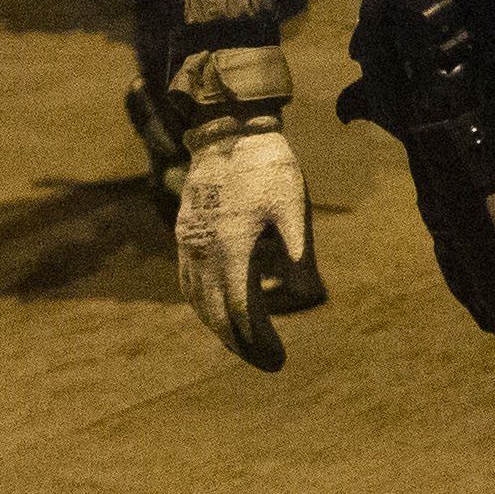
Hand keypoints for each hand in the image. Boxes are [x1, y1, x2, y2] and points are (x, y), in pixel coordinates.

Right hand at [173, 120, 314, 366]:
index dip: (260, 340)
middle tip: (268, 362)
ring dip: (220, 328)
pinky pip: (188, 284)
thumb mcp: (292, 203)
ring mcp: (190, 246)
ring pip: (199, 303)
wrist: (226, 131)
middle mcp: (204, 254)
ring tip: (244, 344)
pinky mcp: (185, 236)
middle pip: (217, 316)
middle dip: (242, 345)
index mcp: (232, 249)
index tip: (279, 360)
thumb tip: (309, 292)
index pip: (242, 312)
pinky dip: (203, 306)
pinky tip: (217, 312)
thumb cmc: (266, 166)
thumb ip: (298, 247)